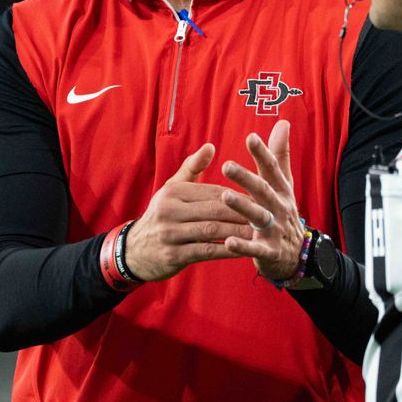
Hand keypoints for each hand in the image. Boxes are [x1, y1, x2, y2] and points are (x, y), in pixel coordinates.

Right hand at [123, 143, 254, 281]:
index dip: (238, 194)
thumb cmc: (161, 216)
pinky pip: (206, 251)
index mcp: (173, 192)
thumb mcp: (171, 189)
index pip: (212, 191)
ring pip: (212, 231)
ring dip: (238, 232)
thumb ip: (192, 167)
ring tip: (260, 233)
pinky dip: (226, 250)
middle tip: (267, 215)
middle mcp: (169, 210)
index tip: (261, 198)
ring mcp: (170, 233)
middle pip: (215, 209)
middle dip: (243, 213)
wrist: (134, 251)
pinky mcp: (173, 255)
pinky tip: (242, 250)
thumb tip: (211, 146)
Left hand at [220, 121, 305, 281]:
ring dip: (242, 207)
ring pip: (258, 216)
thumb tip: (283, 122)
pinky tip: (228, 241)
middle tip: (227, 165)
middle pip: (263, 190)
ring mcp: (275, 229)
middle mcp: (279, 207)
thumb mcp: (284, 184)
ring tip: (225, 196)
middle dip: (246, 178)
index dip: (263, 153)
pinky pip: (255, 249)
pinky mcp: (269, 251)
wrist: (298, 254)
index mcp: (281, 190)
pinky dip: (243, 246)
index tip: (250, 137)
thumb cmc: (283, 212)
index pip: (272, 168)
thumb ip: (280, 155)